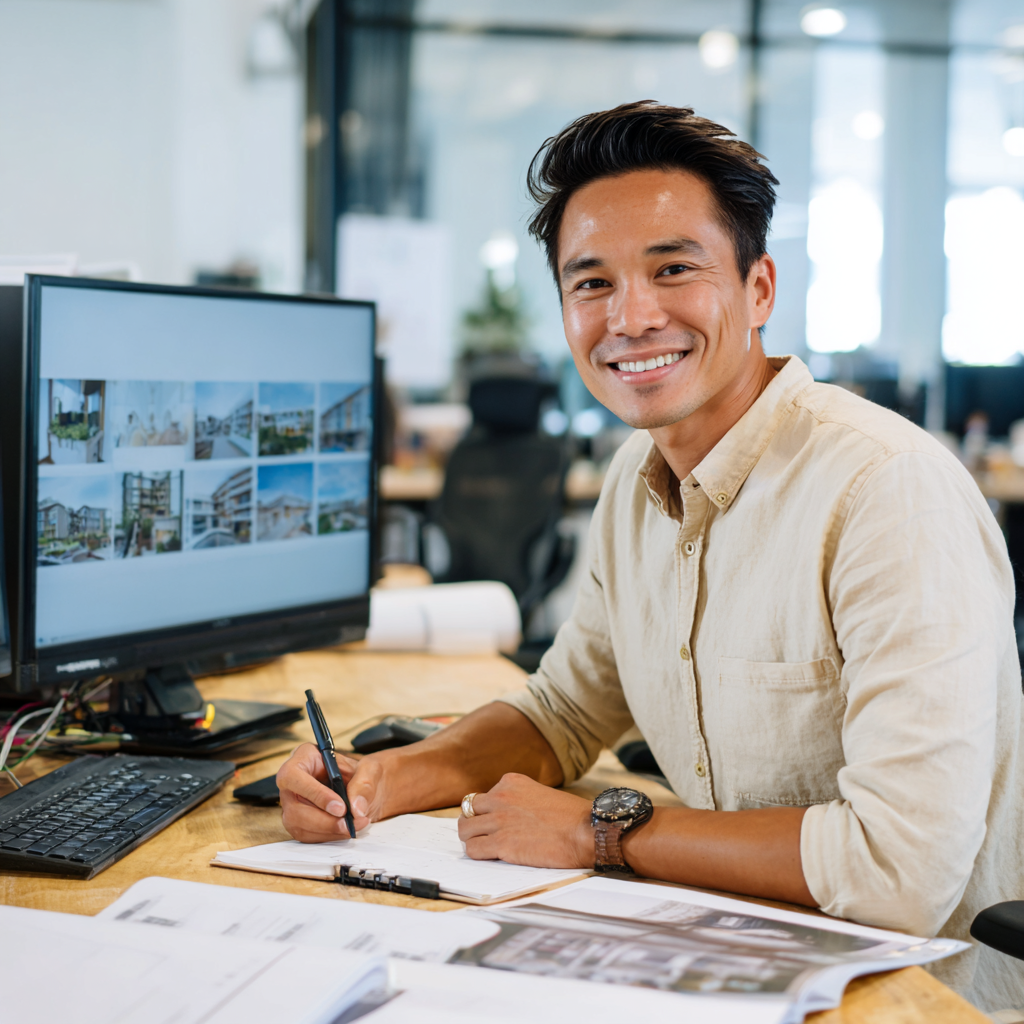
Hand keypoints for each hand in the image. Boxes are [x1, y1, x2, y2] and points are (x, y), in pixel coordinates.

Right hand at [277, 743, 388, 841]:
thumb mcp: (369, 769)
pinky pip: (305, 835)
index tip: (340, 807)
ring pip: (298, 825)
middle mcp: (291, 781)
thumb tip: (356, 808)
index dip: (315, 794)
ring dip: (327, 831)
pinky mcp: (297, 821)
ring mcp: (291, 803)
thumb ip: (364, 784)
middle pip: (294, 808)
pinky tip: (343, 830)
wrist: (361, 789)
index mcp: (303, 757)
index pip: (293, 776)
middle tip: (349, 824)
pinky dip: (327, 836)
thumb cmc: (360, 773)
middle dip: (325, 821)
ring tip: (352, 827)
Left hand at [457, 773, 594, 868]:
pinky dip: (478, 854)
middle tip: (484, 835)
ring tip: (486, 847)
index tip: (496, 822)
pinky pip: (473, 849)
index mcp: (510, 782)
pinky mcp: (501, 843)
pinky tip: (491, 857)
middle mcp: (501, 797)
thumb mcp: (540, 794)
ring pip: (465, 830)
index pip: (482, 796)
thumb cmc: (571, 817)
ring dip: (473, 839)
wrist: (586, 830)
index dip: (487, 812)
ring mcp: (499, 820)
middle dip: (475, 823)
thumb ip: (520, 800)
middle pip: (468, 810)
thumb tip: (510, 815)